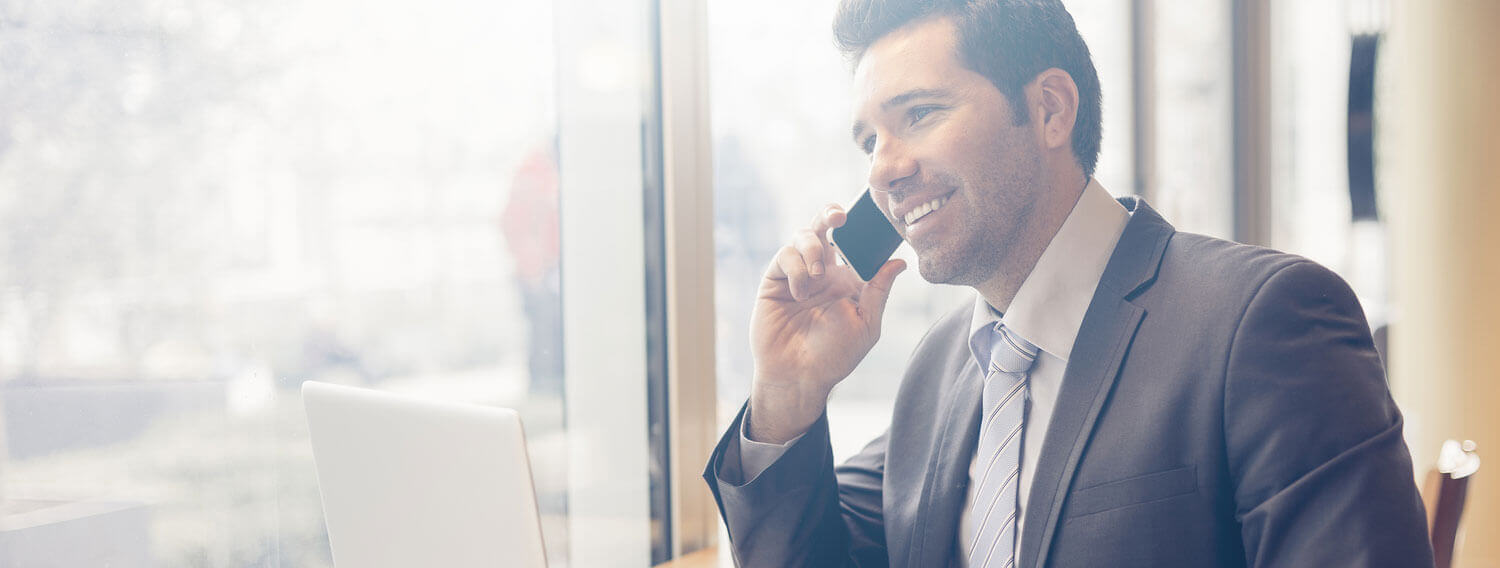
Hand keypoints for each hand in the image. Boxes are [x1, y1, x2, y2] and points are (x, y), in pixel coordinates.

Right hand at [746, 204, 906, 442]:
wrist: (798, 375)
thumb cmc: (835, 355)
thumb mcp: (866, 324)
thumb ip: (878, 291)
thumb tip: (899, 261)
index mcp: (849, 278)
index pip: (856, 242)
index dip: (863, 228)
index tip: (872, 220)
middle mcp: (824, 270)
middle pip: (826, 226)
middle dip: (832, 213)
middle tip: (840, 217)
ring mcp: (798, 273)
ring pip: (804, 234)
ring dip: (813, 248)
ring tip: (817, 275)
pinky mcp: (775, 279)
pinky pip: (784, 255)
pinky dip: (795, 268)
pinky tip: (800, 293)